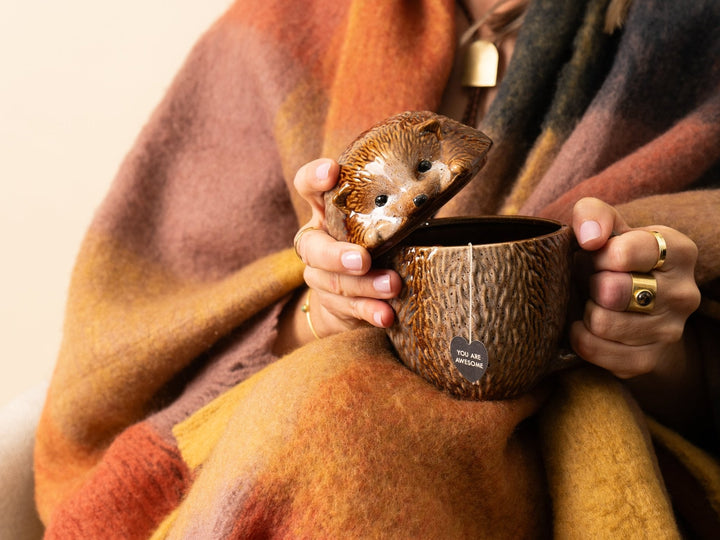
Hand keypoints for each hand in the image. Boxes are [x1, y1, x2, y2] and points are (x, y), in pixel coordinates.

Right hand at [290, 158, 400, 339]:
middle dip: (337, 255)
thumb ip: (401, 206)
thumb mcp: (384, 222)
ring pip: (333, 281)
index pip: (308, 186)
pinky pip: (347, 308)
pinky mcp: (332, 304)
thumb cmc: (379, 245)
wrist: (354, 296)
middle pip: (312, 246)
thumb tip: (443, 184)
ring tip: (393, 286)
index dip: (314, 178)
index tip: (331, 171)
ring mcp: (320, 275)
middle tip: (363, 260)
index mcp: (325, 211)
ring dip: (365, 286)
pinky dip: (368, 311)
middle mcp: (317, 241)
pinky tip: (386, 316)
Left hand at [569, 197, 700, 379]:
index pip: (624, 253)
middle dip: (590, 284)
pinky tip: (584, 326)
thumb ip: (593, 215)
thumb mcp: (607, 228)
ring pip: (603, 323)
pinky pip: (597, 351)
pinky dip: (580, 337)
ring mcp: (670, 330)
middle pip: (612, 290)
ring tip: (593, 303)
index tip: (597, 254)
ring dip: (585, 311)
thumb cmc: (613, 258)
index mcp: (679, 251)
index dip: (598, 254)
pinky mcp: (648, 359)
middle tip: (593, 281)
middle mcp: (684, 292)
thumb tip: (590, 237)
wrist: (631, 307)